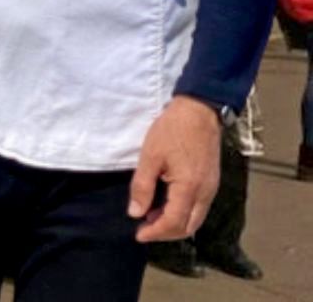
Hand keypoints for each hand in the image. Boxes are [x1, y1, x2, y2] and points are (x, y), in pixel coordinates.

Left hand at [129, 96, 220, 241]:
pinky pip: (199, 208)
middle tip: (143, 228)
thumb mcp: (150, 156)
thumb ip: (142, 186)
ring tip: (150, 216)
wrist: (199, 112)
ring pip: (195, 219)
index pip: (174, 223)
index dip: (155, 232)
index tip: (138, 234)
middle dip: (165, 233)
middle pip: (188, 227)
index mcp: (189, 188)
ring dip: (174, 223)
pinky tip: (165, 203)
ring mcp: (212, 188)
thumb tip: (136, 213)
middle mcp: (205, 193)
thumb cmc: (171, 131)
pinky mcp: (212, 182)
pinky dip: (183, 213)